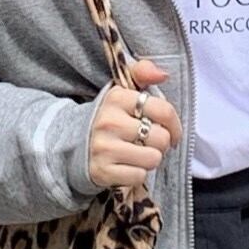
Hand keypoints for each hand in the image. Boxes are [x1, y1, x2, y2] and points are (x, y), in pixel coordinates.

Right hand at [88, 57, 182, 192]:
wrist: (73, 144)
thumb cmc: (109, 118)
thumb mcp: (122, 91)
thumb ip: (142, 73)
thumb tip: (163, 74)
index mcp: (117, 98)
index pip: (163, 110)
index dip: (175, 124)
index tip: (172, 131)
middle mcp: (109, 122)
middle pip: (161, 138)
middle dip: (160, 143)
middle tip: (149, 143)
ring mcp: (104, 147)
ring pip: (153, 159)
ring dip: (150, 159)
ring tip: (138, 153)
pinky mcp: (102, 171)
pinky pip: (139, 176)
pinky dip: (137, 173)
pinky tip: (127, 165)